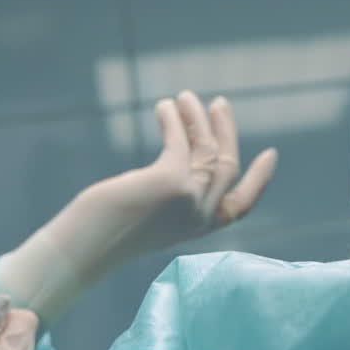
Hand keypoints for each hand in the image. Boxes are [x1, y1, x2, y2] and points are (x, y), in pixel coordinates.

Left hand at [83, 90, 279, 259]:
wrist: (79, 251)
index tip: (270, 155)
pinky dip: (173, 119)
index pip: (242, 206)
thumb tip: (181, 150)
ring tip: (184, 98)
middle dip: (225, 130)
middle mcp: (200, 216)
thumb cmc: (105, 235)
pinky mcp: (170, 182)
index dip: (260, 179)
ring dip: (197, 117)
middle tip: (218, 104)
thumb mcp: (152, 215)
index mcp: (198, 228)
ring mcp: (188, 199)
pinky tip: (164, 107)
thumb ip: (174, 194)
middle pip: (228, 165)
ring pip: (207, 148)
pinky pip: (181, 140)